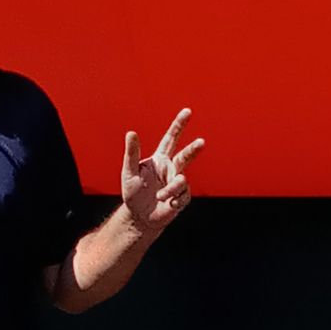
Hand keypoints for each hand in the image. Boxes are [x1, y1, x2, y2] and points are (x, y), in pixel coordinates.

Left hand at [119, 109, 203, 239]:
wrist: (139, 217)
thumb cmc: (133, 193)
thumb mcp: (128, 172)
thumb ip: (131, 153)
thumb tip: (131, 132)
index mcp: (159, 158)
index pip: (171, 138)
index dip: (179, 125)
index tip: (188, 111)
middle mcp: (170, 168)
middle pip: (185, 155)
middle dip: (193, 149)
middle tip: (201, 142)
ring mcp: (176, 183)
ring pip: (181, 180)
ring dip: (171, 188)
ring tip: (160, 196)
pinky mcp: (181, 198)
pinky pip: (183, 195)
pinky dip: (174, 199)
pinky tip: (168, 204)